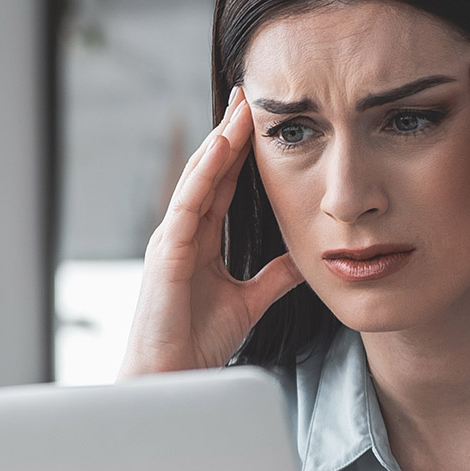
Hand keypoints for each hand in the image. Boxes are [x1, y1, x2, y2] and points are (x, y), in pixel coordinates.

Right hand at [117, 87, 305, 377]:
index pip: (223, 184)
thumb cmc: (197, 341)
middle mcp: (182, 232)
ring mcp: (171, 239)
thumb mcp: (248, 300)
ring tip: (240, 108)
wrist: (171, 376)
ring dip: (220, 141)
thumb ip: (273, 277)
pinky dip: (204, 173)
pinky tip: (221, 147)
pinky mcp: (166, 251)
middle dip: (229, 133)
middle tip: (249, 94)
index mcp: (199, 240)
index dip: (241, 151)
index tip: (259, 119)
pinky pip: (187, 203)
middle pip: (209, 171)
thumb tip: (303, 257)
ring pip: (198, 178)